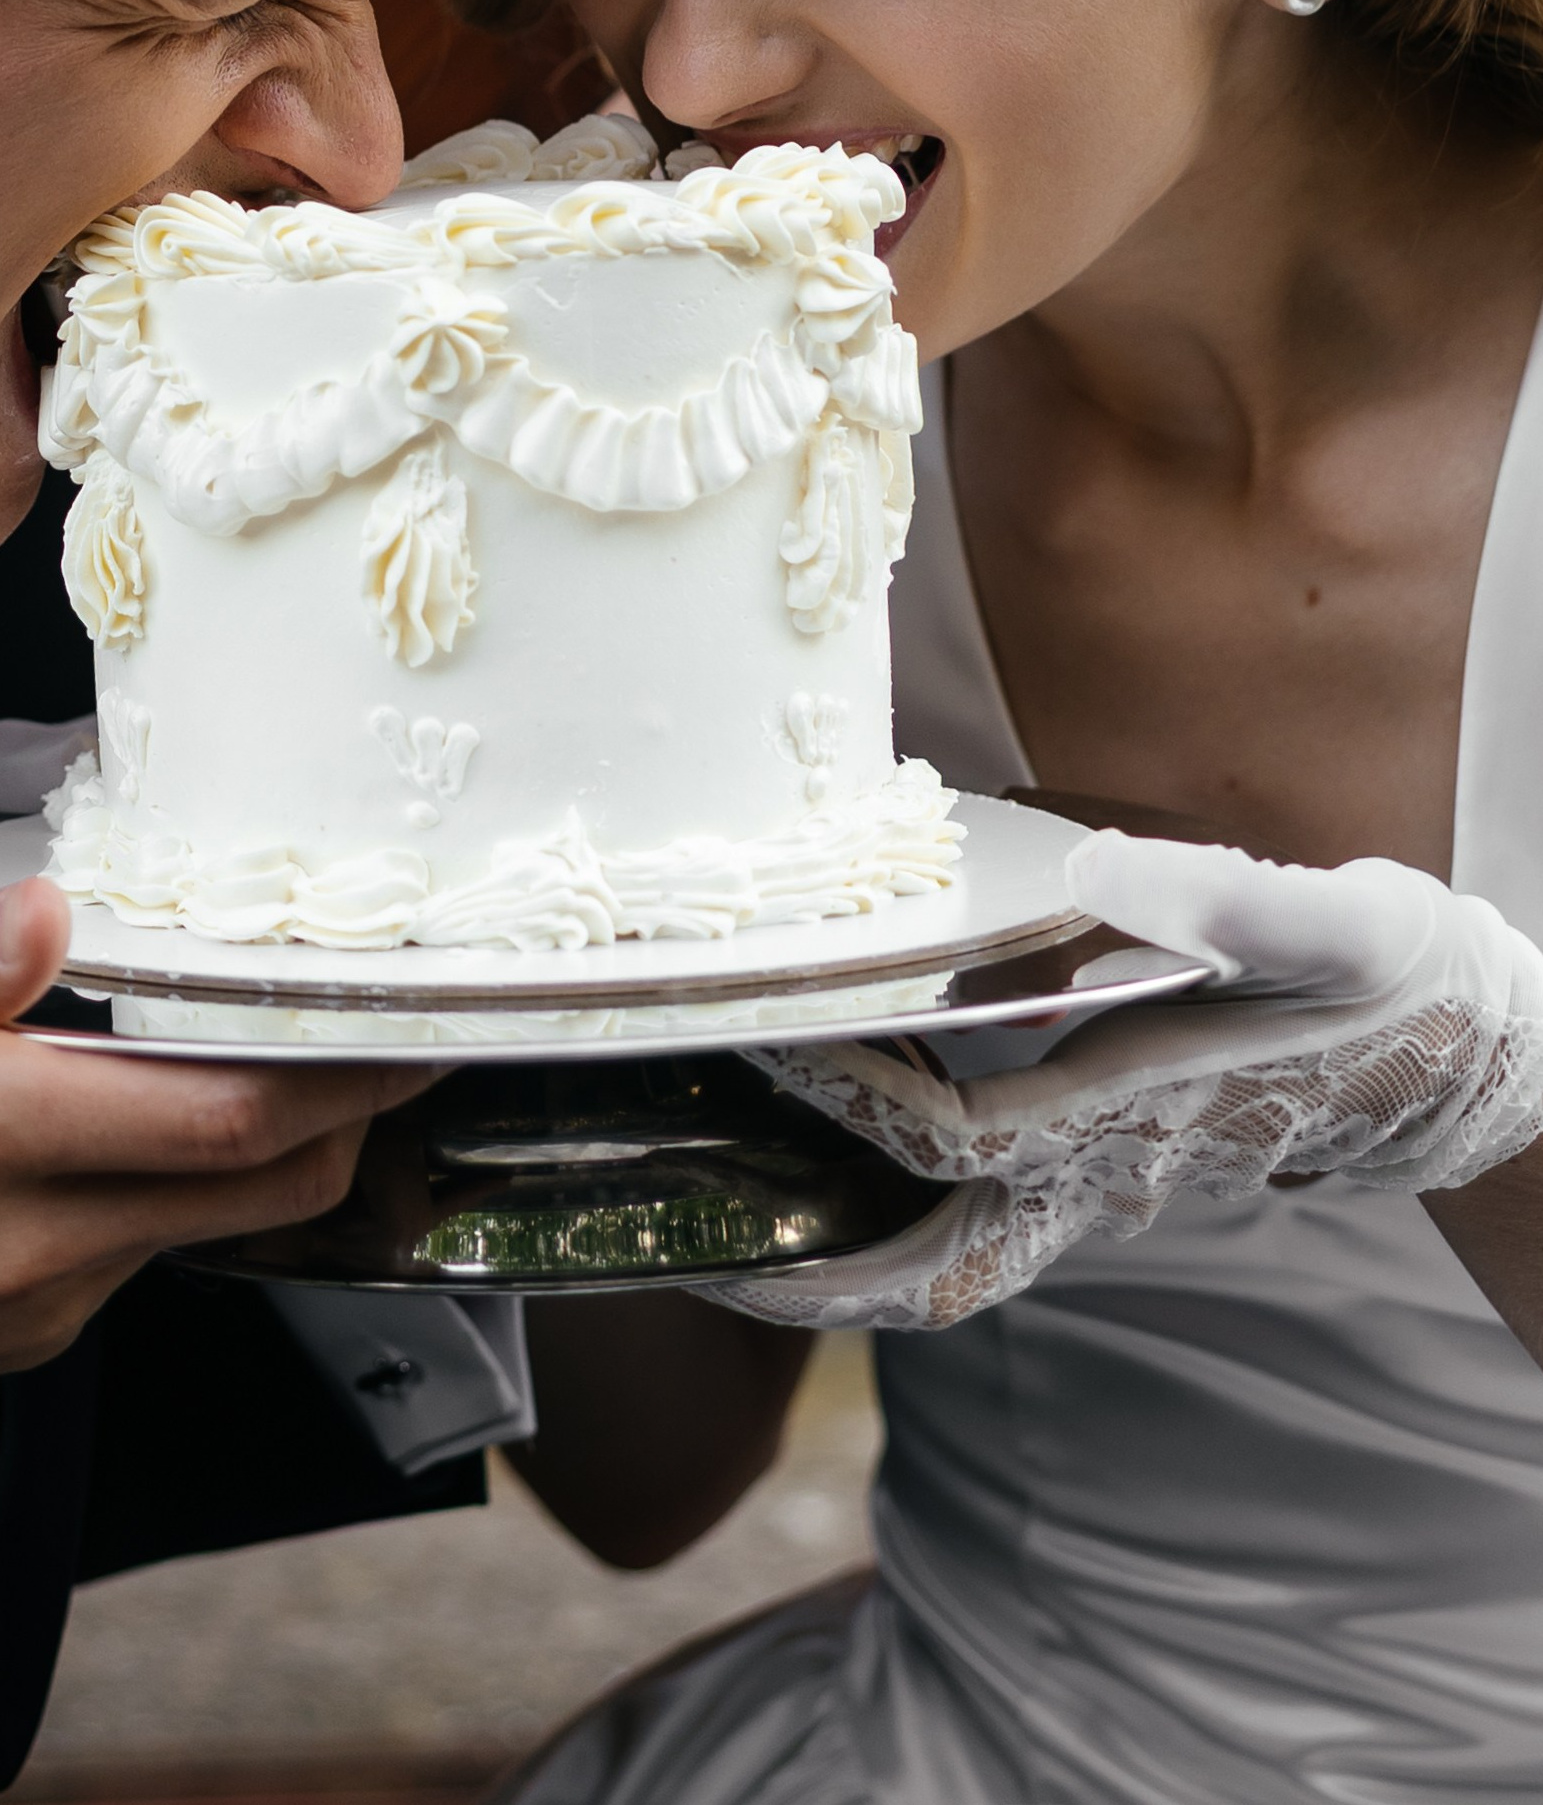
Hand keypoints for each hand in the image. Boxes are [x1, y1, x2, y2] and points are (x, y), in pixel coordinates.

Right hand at [0, 877, 424, 1586]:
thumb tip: (46, 913)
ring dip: (260, 1147)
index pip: (220, 1116)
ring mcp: (29, 1305)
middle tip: (391, 1027)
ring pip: (209, 1225)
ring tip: (267, 1050)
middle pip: (262, 1185)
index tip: (408, 1016)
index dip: (342, 1071)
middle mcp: (26, 1236)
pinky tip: (137, 1122)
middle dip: (351, 1110)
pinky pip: (135, 1257)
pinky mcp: (13, 1340)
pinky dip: (174, 1188)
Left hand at [704, 831, 1542, 1334]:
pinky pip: (966, 1219)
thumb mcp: (1337, 919)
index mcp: (1134, 1113)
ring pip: (942, 1264)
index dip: (850, 1097)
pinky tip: (809, 1159)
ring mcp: (1095, 1183)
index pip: (957, 1136)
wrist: (1456, 1053)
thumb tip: (1095, 861)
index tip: (759, 1039)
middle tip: (681, 1248)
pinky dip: (879, 1211)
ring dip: (825, 1263)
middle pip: (928, 1269)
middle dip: (804, 1277)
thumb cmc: (1396, 980)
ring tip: (708, 1230)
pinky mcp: (1094, 1160)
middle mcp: (1100, 1172)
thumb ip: (1225, 899)